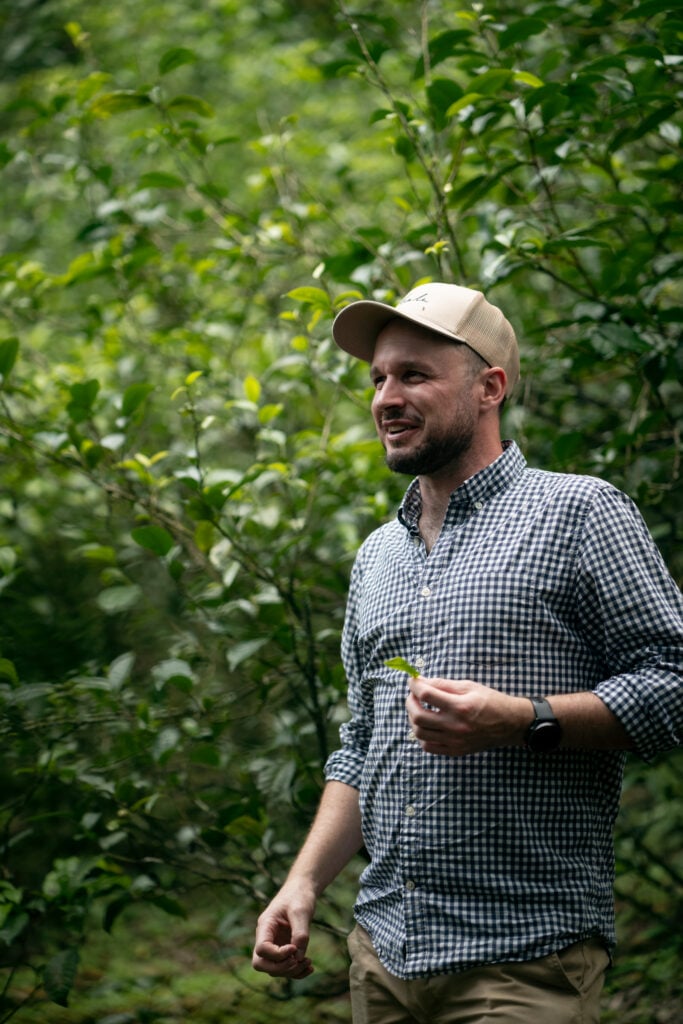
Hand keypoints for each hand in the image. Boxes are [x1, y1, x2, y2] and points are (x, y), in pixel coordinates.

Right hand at [252, 885, 315, 979]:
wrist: (303, 889)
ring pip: (274, 969)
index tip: (294, 948)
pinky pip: (286, 967)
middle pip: (261, 964)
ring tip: (308, 963)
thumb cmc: (299, 896)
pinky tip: (310, 968)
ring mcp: (275, 944)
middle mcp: (266, 937)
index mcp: (265, 925)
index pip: (261, 949)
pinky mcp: (284, 949)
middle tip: (298, 961)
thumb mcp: (301, 911)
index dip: (277, 955)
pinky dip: (297, 972)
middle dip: (280, 968)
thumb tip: (298, 958)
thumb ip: (300, 934)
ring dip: (291, 971)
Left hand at [406, 676, 529, 755]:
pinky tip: (427, 725)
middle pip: (418, 716)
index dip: (414, 685)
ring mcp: (454, 741)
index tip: (412, 680)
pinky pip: (428, 747)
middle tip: (413, 695)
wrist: (509, 724)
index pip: (426, 695)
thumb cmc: (491, 701)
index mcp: (460, 706)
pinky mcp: (455, 751)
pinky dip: (422, 735)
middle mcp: (455, 726)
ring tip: (419, 709)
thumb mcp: (469, 686)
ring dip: (413, 718)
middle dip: (410, 702)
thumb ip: (443, 684)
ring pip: (419, 733)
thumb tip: (422, 681)